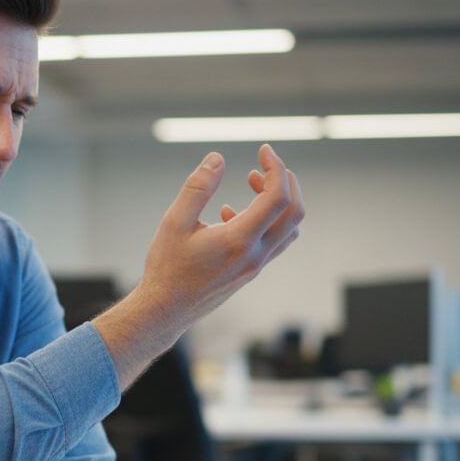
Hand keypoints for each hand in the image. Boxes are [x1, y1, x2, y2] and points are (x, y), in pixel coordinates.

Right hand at [94, 144, 303, 387]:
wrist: (166, 310)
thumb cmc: (167, 267)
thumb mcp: (175, 221)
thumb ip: (198, 187)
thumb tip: (217, 158)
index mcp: (240, 240)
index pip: (278, 197)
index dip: (276, 168)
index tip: (263, 150)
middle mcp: (255, 255)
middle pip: (294, 212)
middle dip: (286, 182)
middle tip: (264, 165)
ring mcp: (254, 266)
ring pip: (288, 229)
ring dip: (279, 202)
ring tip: (252, 184)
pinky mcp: (249, 272)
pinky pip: (273, 242)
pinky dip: (266, 220)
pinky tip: (231, 214)